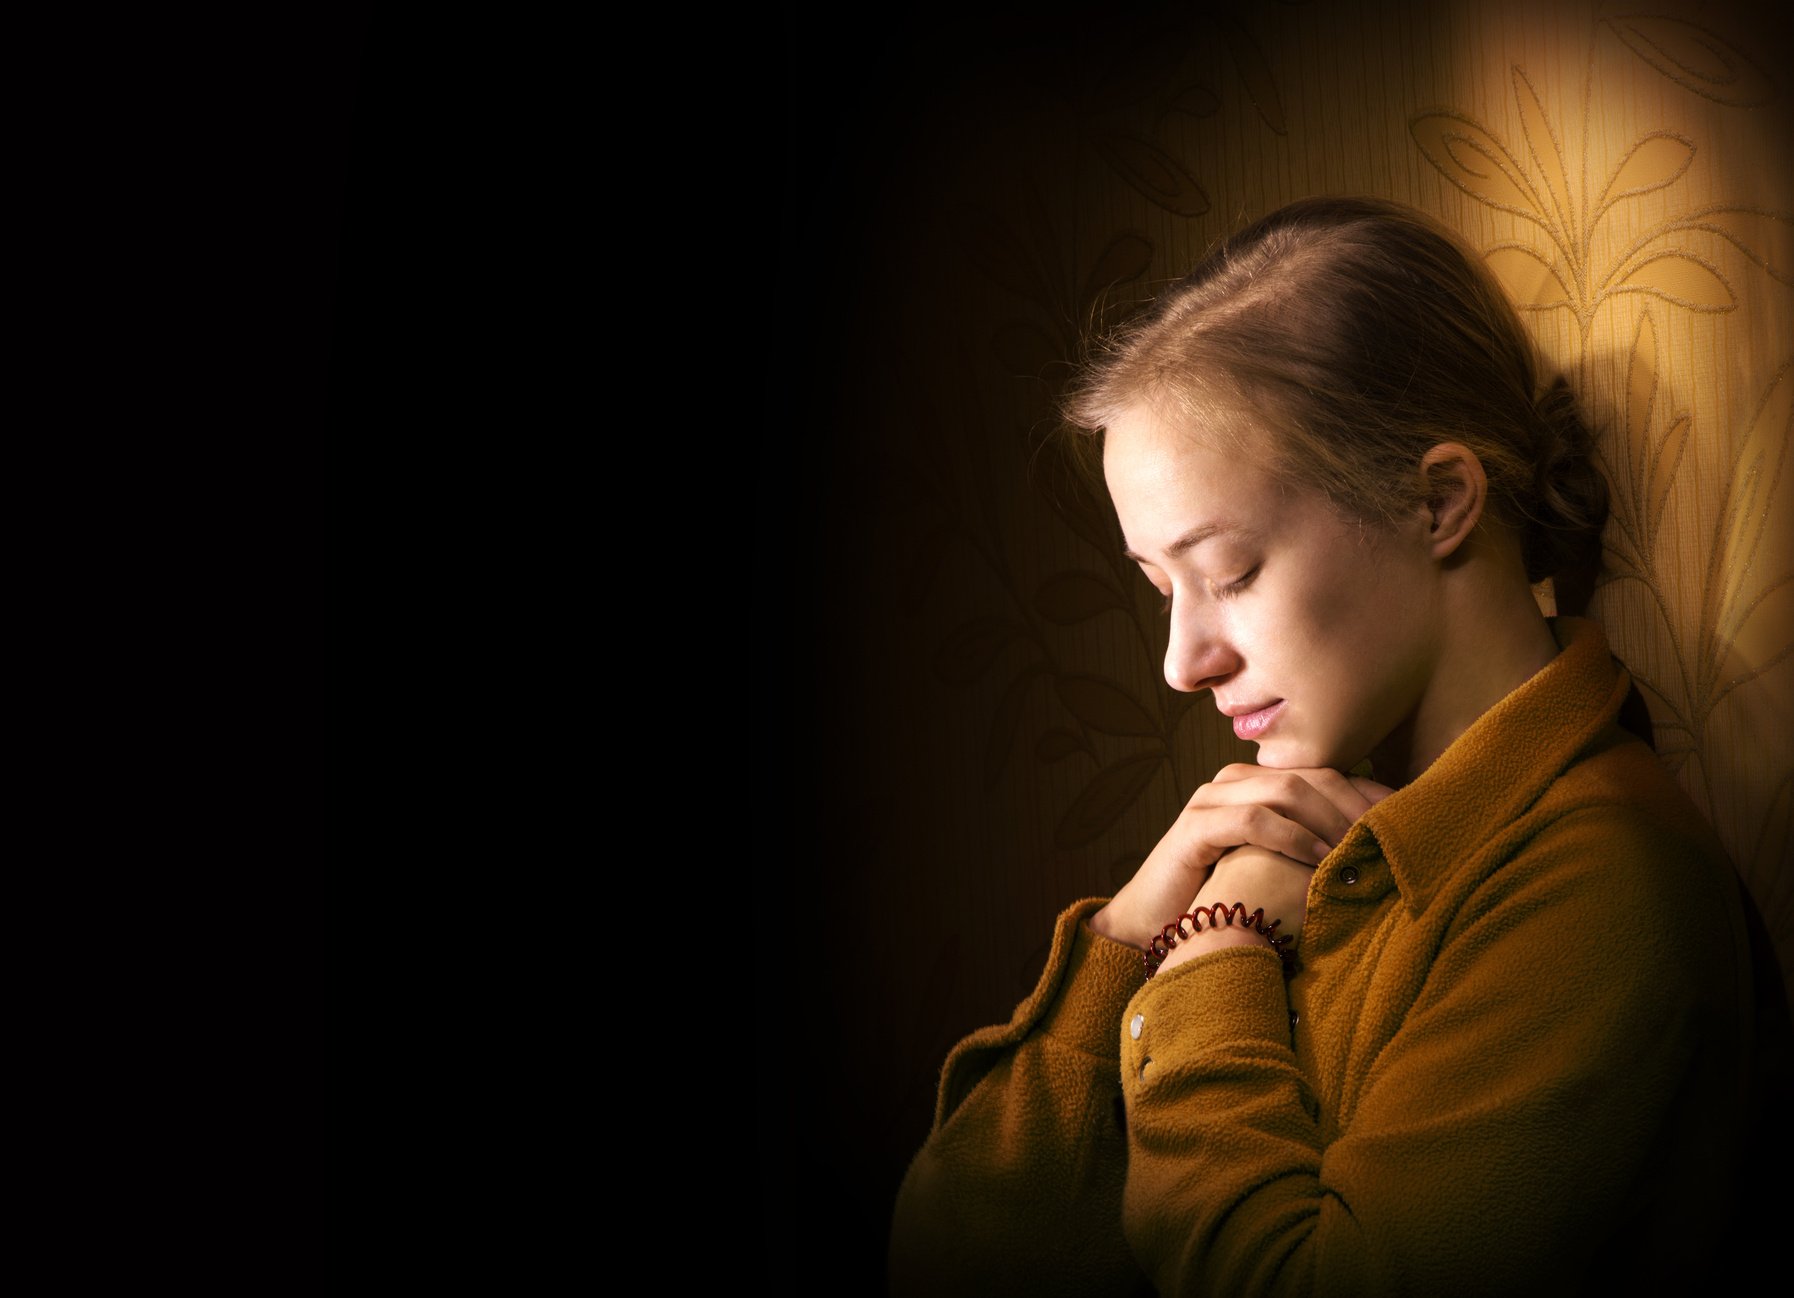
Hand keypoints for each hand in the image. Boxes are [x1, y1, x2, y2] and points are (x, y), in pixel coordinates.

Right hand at [1092, 764, 1390, 949]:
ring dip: (1331, 819)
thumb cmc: (1223, 899)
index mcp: (1256, 785)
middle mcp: (1234, 781)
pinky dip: (1293, 836)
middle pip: (1311, 775)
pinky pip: (1253, 818)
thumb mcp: (1277, 868)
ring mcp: (1211, 799)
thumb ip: (1313, 850)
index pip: (1325, 774)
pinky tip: (1320, 858)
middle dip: (1356, 806)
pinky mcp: (1195, 827)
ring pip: (1285, 789)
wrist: (1154, 925)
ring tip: (1360, 850)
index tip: (1408, 822)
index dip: (1368, 795)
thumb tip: (1377, 854)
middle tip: (1389, 839)